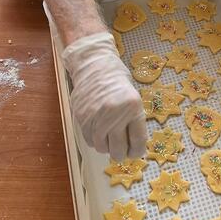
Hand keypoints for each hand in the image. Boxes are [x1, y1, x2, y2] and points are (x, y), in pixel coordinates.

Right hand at [62, 32, 146, 160]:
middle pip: (118, 150)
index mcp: (133, 107)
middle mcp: (115, 113)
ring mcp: (97, 117)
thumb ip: (133, 121)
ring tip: (109, 138)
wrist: (94, 66)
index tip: (134, 152)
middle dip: (121, 154)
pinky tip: (98, 131)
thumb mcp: (133, 98)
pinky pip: (89, 140)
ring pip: (102, 147)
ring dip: (106, 147)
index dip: (136, 152)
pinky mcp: (82, 118)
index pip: (138, 141)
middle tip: (121, 150)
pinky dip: (95, 140)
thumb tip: (133, 146)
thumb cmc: (117, 81)